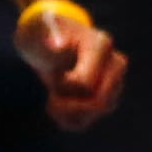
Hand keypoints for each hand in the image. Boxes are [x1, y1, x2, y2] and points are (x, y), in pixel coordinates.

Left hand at [21, 0, 126, 128]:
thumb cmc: (40, 32)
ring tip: (52, 98)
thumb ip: (46, 37)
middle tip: (51, 95)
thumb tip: (59, 47)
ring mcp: (115, 82)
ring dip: (69, 113)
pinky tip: (56, 106)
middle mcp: (115, 64)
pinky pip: (89, 120)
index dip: (61, 85)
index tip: (50, 73)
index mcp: (100, 44)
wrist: (45, 40)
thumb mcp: (35, 31)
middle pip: (100, 103)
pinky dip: (69, 120)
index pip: (84, 84)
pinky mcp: (107, 97)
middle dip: (70, 105)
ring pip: (98, 112)